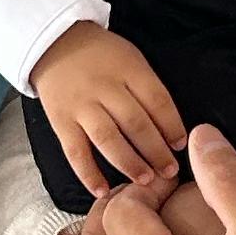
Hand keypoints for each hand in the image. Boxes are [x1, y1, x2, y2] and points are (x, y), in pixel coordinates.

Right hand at [30, 25, 185, 196]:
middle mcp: (104, 87)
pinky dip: (88, 173)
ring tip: (146, 181)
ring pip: (108, 139)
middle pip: (135, 123)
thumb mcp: (130, 59)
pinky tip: (102, 191)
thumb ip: (148, 89)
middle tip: (170, 172)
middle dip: (156, 151)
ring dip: (129, 163)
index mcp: (128, 69)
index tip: (181, 145)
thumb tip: (172, 130)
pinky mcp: (60, 121)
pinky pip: (75, 151)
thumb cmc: (101, 56)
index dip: (172, 125)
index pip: (157, 100)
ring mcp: (80, 105)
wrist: (54, 43)